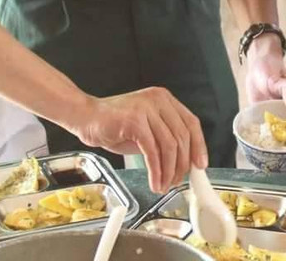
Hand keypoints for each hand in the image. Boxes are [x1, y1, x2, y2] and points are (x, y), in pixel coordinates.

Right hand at [68, 88, 207, 194]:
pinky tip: (154, 180)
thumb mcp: (146, 129)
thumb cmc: (114, 125)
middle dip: (182, 164)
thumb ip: (164, 139)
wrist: (85, 117)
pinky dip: (156, 170)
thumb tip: (184, 162)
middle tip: (177, 181)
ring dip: (169, 170)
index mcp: (164, 99)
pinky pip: (153, 150)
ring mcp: (147, 108)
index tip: (200, 165)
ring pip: (169, 145)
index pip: (191, 123)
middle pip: (183, 136)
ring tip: (164, 185)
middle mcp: (158, 100)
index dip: (199, 146)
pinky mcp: (135, 120)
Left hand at [243, 37, 285, 163]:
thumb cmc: (272, 70)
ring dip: (282, 152)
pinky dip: (264, 144)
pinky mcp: (263, 121)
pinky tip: (262, 155)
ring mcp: (276, 120)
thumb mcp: (282, 79)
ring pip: (281, 140)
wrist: (256, 67)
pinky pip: (265, 135)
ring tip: (282, 166)